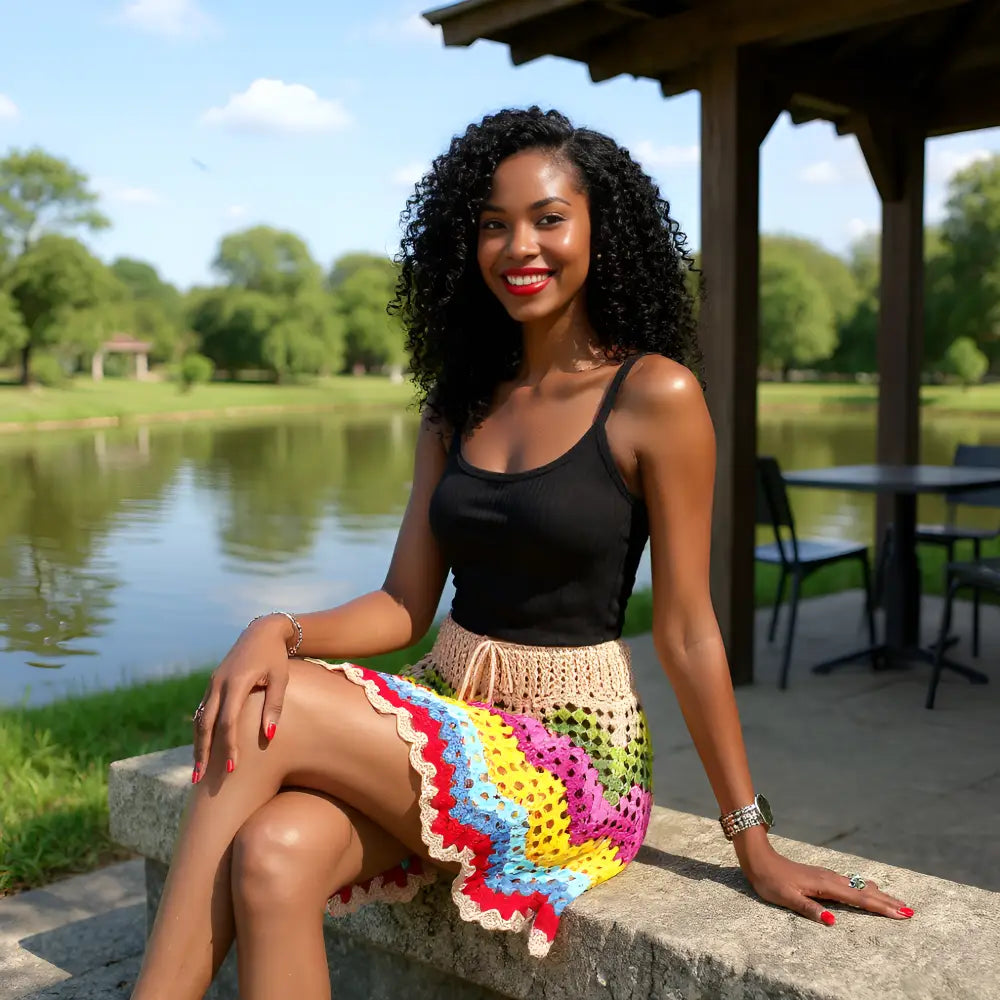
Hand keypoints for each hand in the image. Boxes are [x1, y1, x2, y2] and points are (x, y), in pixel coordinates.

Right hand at [191, 616, 291, 781]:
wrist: (262, 632)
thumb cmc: (276, 657)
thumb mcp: (280, 679)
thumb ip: (274, 706)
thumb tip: (269, 737)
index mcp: (236, 683)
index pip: (228, 722)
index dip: (228, 746)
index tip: (232, 768)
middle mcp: (219, 684)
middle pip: (205, 725)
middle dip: (203, 753)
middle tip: (200, 779)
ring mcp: (212, 684)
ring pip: (199, 719)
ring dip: (197, 745)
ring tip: (197, 772)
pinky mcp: (212, 684)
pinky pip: (202, 712)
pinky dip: (200, 732)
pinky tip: (202, 748)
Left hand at [741, 844, 914, 924]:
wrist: (760, 859)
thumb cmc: (771, 881)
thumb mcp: (786, 898)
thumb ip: (809, 909)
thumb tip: (832, 921)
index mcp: (825, 886)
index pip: (858, 899)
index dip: (880, 907)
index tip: (901, 914)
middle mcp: (830, 879)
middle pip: (863, 892)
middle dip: (886, 901)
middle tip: (910, 910)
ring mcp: (826, 876)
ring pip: (858, 886)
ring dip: (878, 894)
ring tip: (896, 902)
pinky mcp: (822, 876)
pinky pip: (849, 883)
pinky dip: (864, 889)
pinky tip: (867, 889)